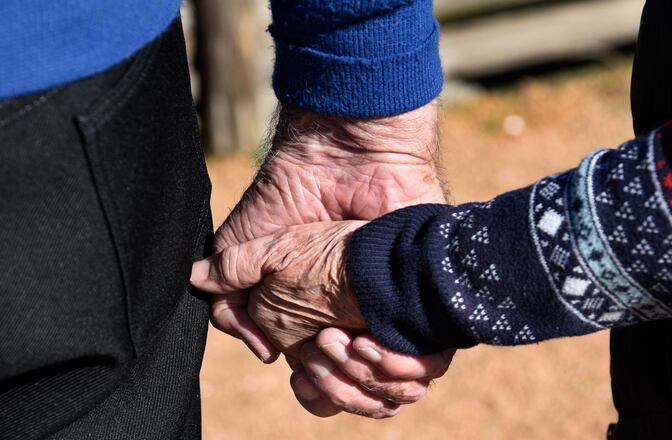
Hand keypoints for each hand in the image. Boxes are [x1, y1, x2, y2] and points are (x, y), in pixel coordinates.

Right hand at [198, 101, 452, 416]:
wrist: (340, 157)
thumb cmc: (290, 196)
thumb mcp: (245, 249)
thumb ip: (231, 301)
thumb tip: (261, 351)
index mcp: (318, 315)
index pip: (321, 379)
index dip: (311, 386)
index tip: (291, 366)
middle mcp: (356, 319)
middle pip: (356, 388)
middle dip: (334, 382)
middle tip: (321, 343)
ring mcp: (391, 312)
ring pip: (391, 384)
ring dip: (363, 378)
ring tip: (342, 338)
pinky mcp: (426, 300)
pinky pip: (429, 362)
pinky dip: (403, 368)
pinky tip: (370, 341)